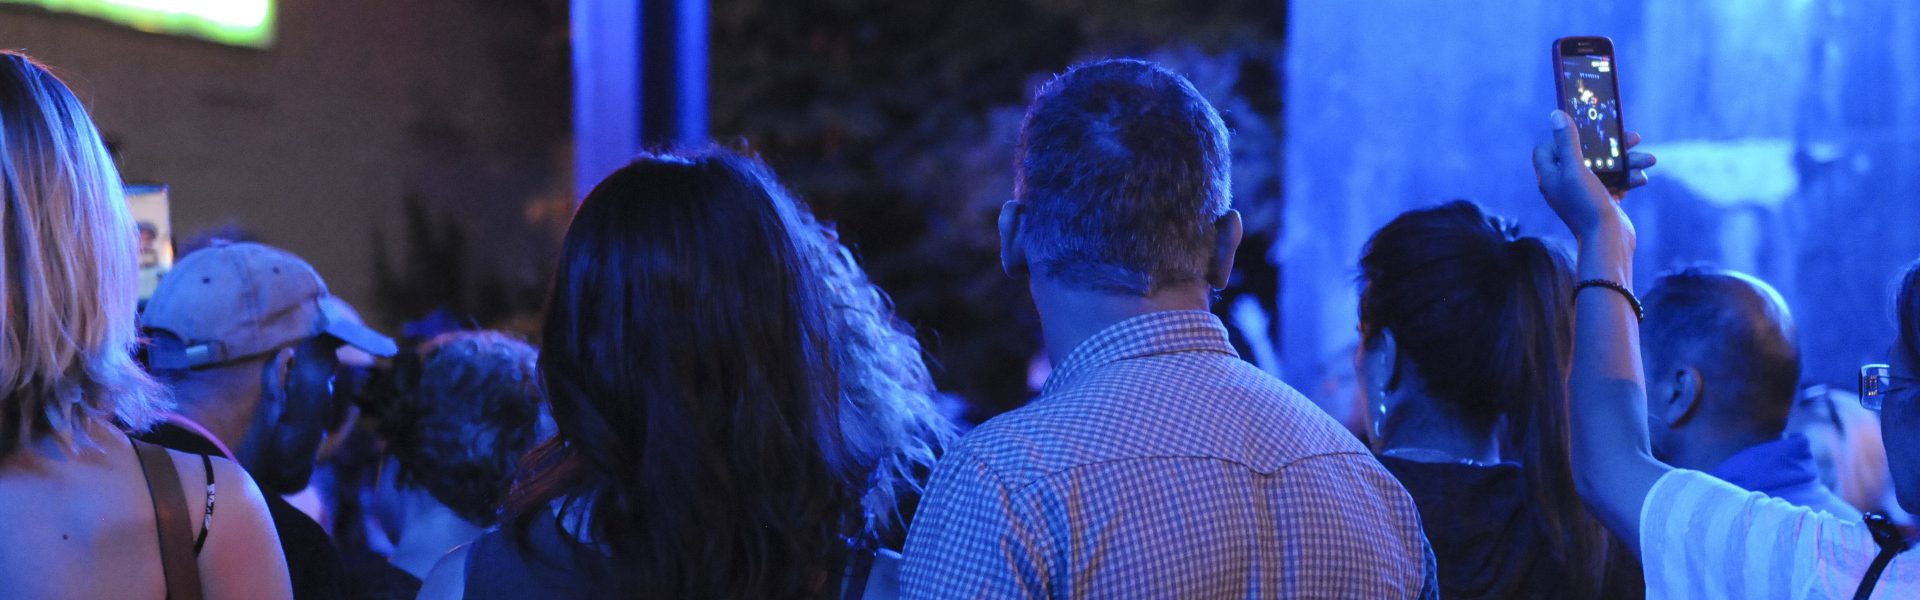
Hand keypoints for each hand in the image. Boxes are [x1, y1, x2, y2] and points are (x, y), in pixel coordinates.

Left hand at [1531, 110, 1652, 238]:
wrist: (1608, 242)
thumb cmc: (1587, 206)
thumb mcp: (1576, 170)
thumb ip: (1567, 142)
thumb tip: (1556, 114)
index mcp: (1550, 177)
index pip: (1546, 149)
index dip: (1561, 137)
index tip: (1582, 131)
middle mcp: (1564, 184)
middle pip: (1584, 154)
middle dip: (1610, 145)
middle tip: (1633, 136)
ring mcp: (1584, 193)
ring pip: (1605, 167)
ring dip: (1628, 161)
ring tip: (1649, 160)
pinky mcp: (1603, 201)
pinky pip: (1616, 183)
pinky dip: (1628, 178)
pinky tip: (1640, 178)